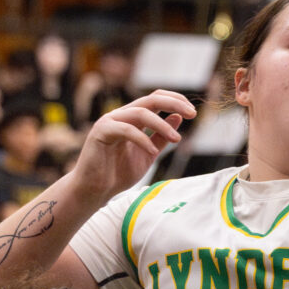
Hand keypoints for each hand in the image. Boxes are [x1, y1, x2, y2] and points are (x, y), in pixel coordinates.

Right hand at [71, 89, 196, 201]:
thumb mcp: (149, 152)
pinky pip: (126, 129)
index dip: (175, 101)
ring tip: (176, 139)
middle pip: (151, 99)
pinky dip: (142, 139)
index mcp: (132, 118)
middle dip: (174, 103)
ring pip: (140, 113)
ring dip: (162, 125)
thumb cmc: (118, 172)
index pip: (156, 98)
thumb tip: (178, 117)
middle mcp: (121, 115)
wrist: (95, 190)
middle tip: (192, 114)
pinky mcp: (100, 132)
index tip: (193, 112)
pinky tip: (153, 151)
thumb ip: (162, 136)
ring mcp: (109, 122)